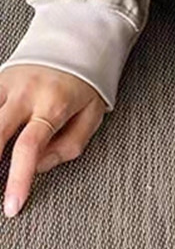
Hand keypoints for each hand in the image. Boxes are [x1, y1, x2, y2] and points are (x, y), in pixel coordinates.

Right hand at [0, 64, 105, 217]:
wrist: (74, 43)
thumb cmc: (86, 85)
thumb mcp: (91, 118)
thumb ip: (68, 147)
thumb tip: (38, 166)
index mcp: (53, 106)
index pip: (29, 149)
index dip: (18, 180)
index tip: (12, 205)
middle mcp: (24, 94)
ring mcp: (6, 84)